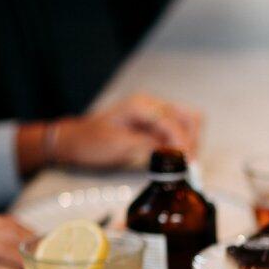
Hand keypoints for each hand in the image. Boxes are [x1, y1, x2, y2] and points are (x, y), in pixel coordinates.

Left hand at [40, 94, 202, 172]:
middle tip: (189, 165)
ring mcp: (155, 112)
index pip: (173, 122)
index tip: (187, 163)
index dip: (183, 143)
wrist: (76, 141)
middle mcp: (152, 104)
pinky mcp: (155, 123)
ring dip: (191, 142)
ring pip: (188, 122)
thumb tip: (174, 153)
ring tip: (184, 164)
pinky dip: (183, 144)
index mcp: (141, 106)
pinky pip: (179, 130)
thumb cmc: (92, 143)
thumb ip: (149, 146)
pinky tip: (177, 159)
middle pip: (189, 116)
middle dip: (193, 141)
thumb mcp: (119, 147)